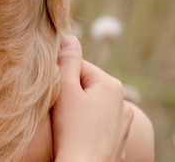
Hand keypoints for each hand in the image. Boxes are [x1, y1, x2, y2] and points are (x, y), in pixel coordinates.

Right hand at [52, 35, 133, 160]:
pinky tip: (77, 134)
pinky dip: (87, 125)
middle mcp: (122, 100)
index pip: (77, 66)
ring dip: (78, 108)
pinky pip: (98, 122)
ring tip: (66, 123)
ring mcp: (123, 120)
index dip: (58, 76)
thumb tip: (70, 37)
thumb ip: (67, 61)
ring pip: (91, 104)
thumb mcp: (65, 90)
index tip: (50, 92)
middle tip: (57, 109)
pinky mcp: (119, 137)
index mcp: (110, 83)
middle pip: (85, 85)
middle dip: (69, 93)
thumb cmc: (72, 130)